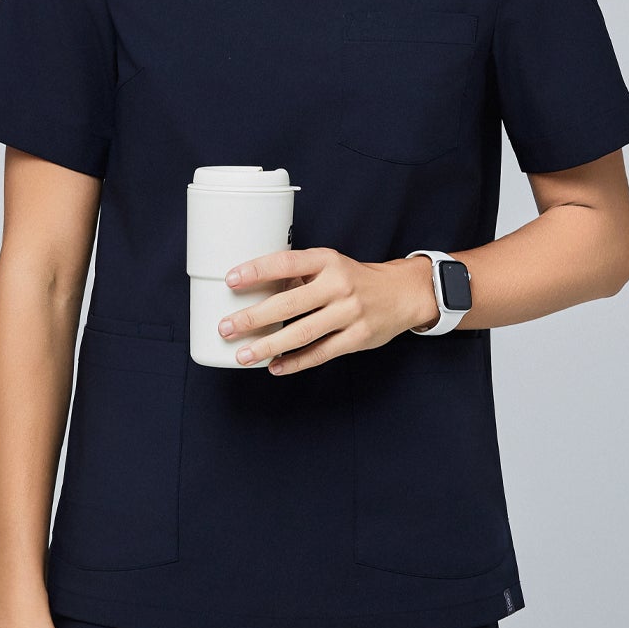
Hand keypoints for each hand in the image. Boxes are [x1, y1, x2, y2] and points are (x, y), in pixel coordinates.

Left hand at [218, 246, 436, 374]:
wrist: (402, 293)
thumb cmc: (354, 279)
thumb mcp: (330, 264)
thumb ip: (300, 275)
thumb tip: (253, 291)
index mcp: (328, 260)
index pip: (287, 262)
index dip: (257, 271)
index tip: (231, 280)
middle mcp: (339, 284)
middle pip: (288, 303)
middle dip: (253, 318)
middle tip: (226, 327)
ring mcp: (350, 313)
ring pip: (301, 333)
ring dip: (268, 346)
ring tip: (243, 354)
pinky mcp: (357, 337)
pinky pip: (320, 353)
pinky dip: (295, 362)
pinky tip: (274, 367)